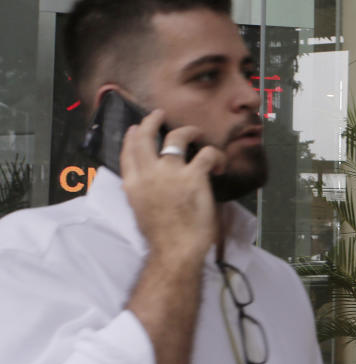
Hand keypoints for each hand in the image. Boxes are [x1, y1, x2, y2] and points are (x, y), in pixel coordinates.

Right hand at [119, 109, 226, 261]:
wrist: (175, 249)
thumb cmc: (163, 239)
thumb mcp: (142, 212)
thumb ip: (144, 194)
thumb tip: (155, 187)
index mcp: (132, 185)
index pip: (127, 153)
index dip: (131, 138)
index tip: (134, 129)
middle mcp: (147, 174)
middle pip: (144, 138)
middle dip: (151, 122)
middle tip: (159, 114)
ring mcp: (170, 172)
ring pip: (176, 138)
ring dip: (188, 131)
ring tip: (196, 132)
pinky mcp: (193, 176)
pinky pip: (207, 154)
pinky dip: (217, 156)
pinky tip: (221, 164)